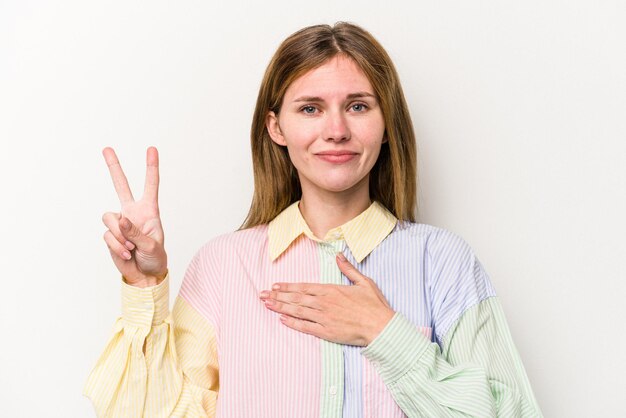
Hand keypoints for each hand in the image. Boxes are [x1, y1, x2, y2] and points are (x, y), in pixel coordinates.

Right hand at [101, 147, 166, 287]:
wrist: (144, 275)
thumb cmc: (155, 258)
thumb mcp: (152, 246)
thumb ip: (136, 232)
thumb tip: (121, 220)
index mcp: (149, 211)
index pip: (150, 186)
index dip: (151, 168)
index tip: (152, 150)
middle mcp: (133, 212)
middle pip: (121, 186)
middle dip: (114, 167)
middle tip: (106, 148)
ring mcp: (120, 223)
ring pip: (110, 218)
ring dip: (119, 235)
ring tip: (131, 247)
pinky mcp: (110, 234)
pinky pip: (108, 236)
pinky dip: (117, 246)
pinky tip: (126, 253)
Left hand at [259, 253, 394, 345]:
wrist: (381, 326)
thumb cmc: (374, 305)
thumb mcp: (363, 282)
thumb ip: (348, 269)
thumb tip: (338, 256)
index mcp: (331, 290)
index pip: (304, 287)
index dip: (287, 287)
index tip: (275, 286)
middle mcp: (324, 303)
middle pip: (296, 299)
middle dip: (277, 296)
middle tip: (262, 295)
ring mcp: (323, 318)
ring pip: (297, 312)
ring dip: (280, 308)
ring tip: (267, 305)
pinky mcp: (326, 332)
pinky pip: (305, 327)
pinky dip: (293, 323)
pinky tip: (282, 320)